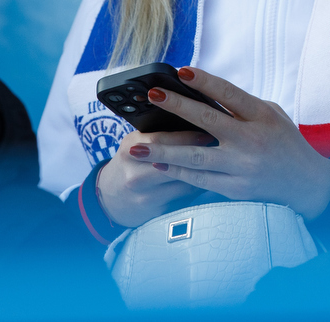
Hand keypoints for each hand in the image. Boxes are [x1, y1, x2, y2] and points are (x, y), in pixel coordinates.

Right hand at [95, 126, 211, 227]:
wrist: (110, 197)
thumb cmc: (130, 163)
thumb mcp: (135, 143)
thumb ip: (157, 134)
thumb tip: (192, 119)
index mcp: (130, 149)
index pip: (162, 140)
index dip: (188, 134)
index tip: (209, 129)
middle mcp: (135, 174)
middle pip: (175, 162)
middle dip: (200, 153)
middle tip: (220, 144)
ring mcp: (145, 195)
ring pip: (184, 181)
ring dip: (204, 171)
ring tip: (219, 160)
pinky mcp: (155, 211)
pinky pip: (184, 196)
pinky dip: (198, 185)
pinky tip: (210, 178)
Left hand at [116, 66, 329, 221]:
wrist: (307, 184)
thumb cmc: (285, 142)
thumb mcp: (271, 115)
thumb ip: (242, 106)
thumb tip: (203, 94)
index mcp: (262, 115)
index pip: (229, 94)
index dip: (204, 81)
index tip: (180, 70)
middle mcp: (252, 140)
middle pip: (207, 121)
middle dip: (177, 107)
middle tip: (151, 95)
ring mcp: (243, 166)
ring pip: (196, 157)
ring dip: (164, 150)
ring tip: (138, 145)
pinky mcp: (237, 189)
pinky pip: (201, 179)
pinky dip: (178, 172)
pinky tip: (158, 165)